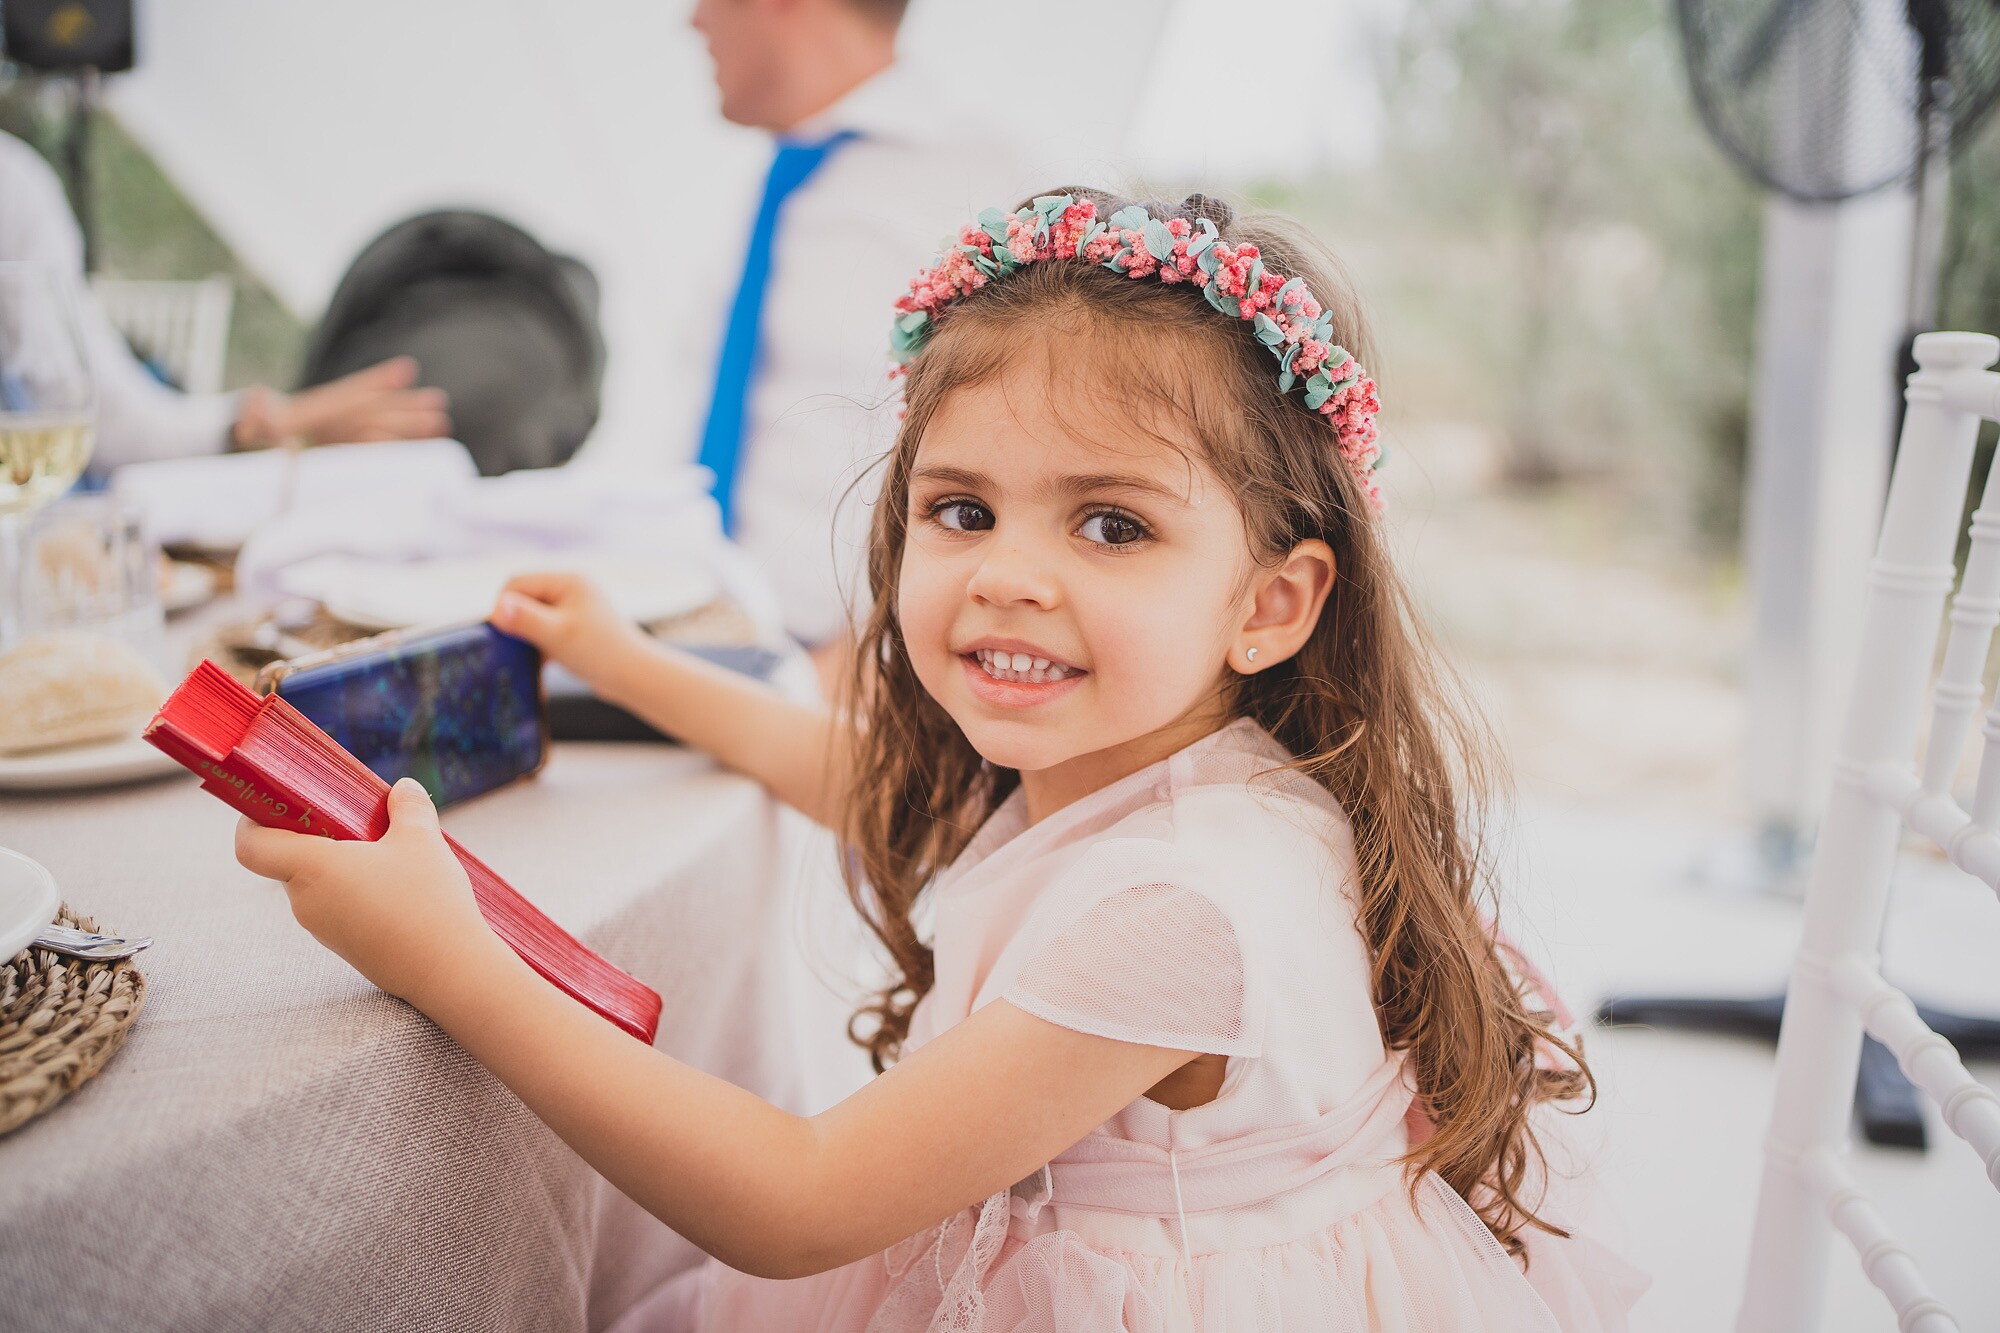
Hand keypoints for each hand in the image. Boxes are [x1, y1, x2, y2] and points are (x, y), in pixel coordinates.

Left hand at [233, 356, 451, 447]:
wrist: (249, 441)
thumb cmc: (250, 431)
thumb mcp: (251, 424)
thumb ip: (256, 416)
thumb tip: (253, 400)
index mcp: (315, 410)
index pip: (349, 396)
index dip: (376, 381)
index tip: (405, 371)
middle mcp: (334, 420)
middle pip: (373, 411)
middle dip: (405, 409)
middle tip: (439, 404)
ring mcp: (342, 436)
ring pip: (381, 427)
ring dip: (411, 424)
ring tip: (442, 422)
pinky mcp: (347, 453)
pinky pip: (377, 449)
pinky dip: (400, 446)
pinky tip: (428, 444)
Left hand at [235, 778, 494, 1008]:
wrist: (449, 971)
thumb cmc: (428, 900)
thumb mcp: (422, 838)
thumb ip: (408, 805)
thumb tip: (402, 788)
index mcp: (311, 869)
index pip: (251, 845)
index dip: (253, 820)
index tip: (281, 804)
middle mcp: (305, 902)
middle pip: (288, 860)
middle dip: (316, 836)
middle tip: (357, 819)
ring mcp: (323, 929)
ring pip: (315, 885)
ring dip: (341, 865)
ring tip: (389, 856)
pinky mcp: (344, 948)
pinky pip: (336, 908)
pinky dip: (355, 891)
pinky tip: (398, 889)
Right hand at [491, 572, 649, 692]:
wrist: (635, 677)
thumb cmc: (600, 653)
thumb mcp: (558, 634)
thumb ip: (526, 619)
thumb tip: (497, 608)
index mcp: (568, 581)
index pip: (518, 583)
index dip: (504, 606)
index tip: (501, 633)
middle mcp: (571, 590)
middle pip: (524, 600)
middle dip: (516, 622)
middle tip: (515, 646)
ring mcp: (574, 610)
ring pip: (533, 618)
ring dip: (527, 636)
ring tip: (532, 655)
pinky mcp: (575, 629)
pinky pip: (545, 632)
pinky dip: (539, 646)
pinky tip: (540, 663)